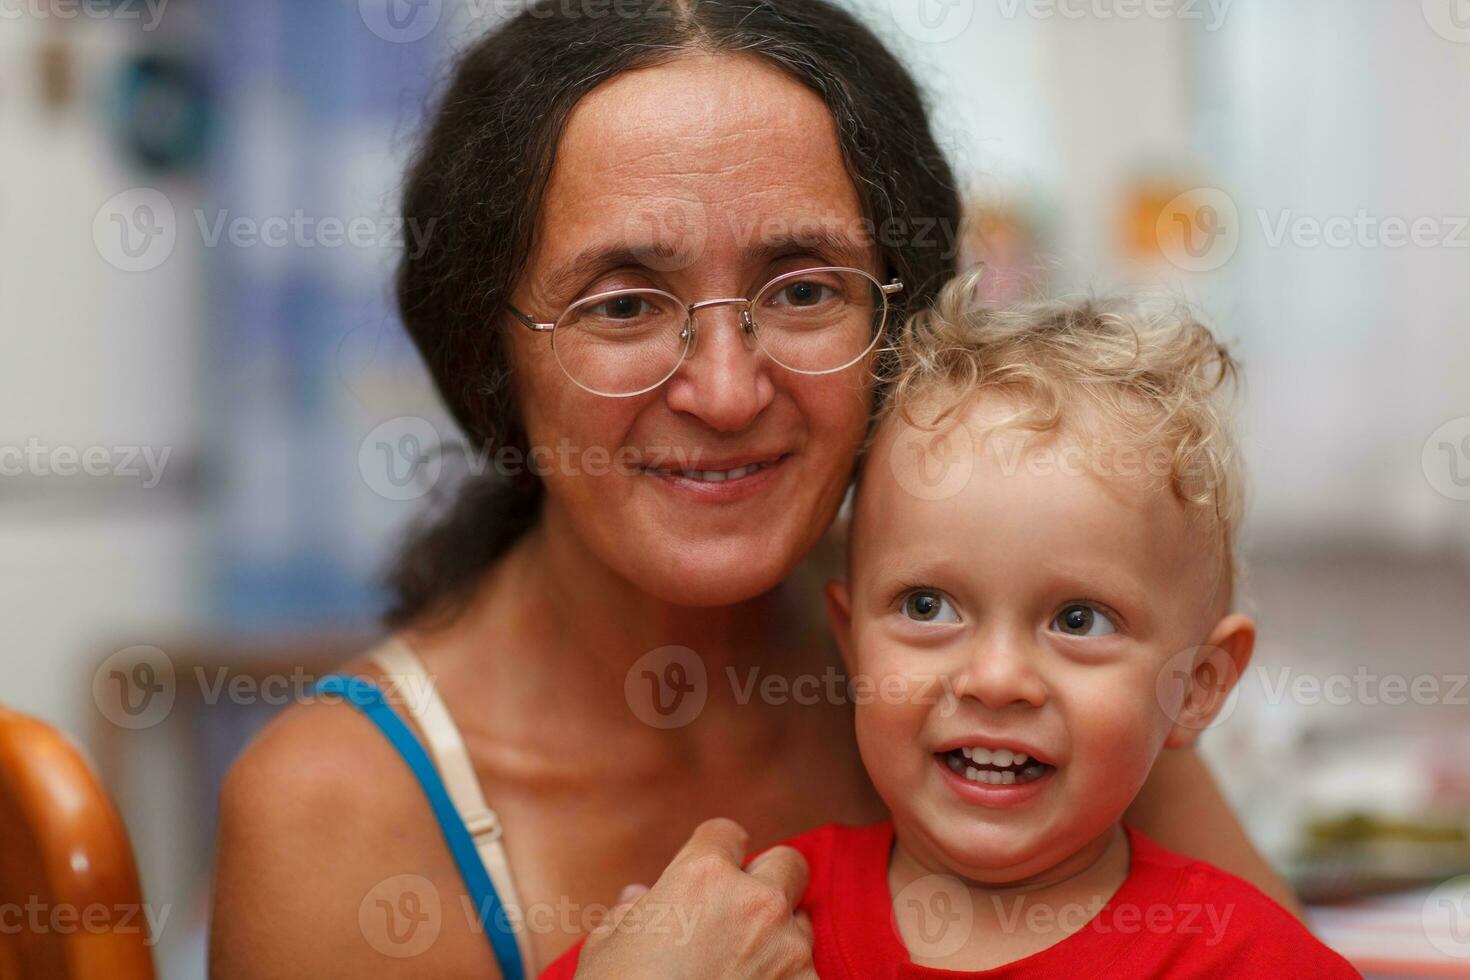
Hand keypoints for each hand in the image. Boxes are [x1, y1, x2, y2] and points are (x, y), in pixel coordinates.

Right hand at [573, 818, 815, 978]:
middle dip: (768, 880)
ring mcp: (788, 950)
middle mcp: (756, 903)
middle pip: (788, 863)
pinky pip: (807, 973)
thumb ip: (631, 912)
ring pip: (802, 921)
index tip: (713, 869)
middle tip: (741, 909)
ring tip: (743, 964)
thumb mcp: (605, 947)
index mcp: (703, 877)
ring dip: (779, 935)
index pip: (725, 833)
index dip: (716, 850)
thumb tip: (638, 898)